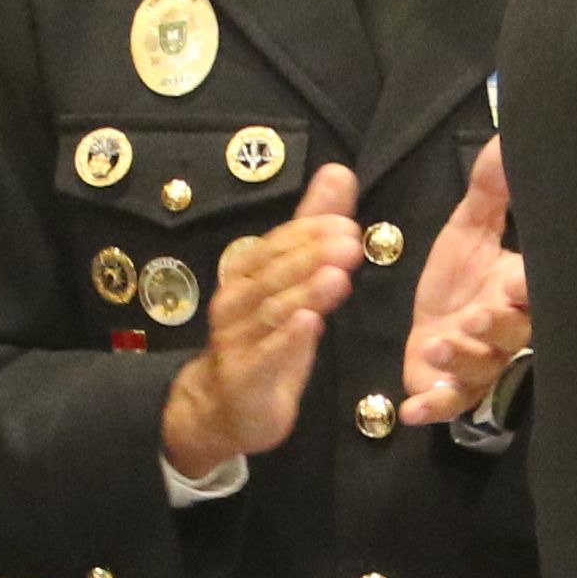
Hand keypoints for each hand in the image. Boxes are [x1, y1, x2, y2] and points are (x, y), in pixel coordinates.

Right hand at [160, 163, 364, 479]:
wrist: (227, 405)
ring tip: (337, 279)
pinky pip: (266, 356)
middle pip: (274, 274)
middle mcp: (237, 301)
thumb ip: (312, 227)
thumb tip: (339, 172)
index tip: (346, 223)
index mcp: (248, 273)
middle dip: (311, 257)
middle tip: (349, 244)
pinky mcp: (245, 377)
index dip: (310, 233)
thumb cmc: (265, 336)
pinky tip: (309, 324)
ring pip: (272, 311)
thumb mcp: (291, 278)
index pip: (278, 245)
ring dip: (304, 293)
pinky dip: (287, 340)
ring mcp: (237, 340)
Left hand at [397, 138, 529, 422]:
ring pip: (482, 368)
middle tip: (483, 314)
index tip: (520, 279)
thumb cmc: (460, 278)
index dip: (530, 288)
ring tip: (439, 346)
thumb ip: (492, 189)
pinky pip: (448, 404)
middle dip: (500, 326)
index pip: (536, 289)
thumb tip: (508, 138)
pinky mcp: (451, 391)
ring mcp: (481, 365)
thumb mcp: (471, 229)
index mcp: (519, 290)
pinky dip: (433, 408)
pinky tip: (414, 408)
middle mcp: (507, 332)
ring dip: (463, 360)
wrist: (433, 321)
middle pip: (515, 333)